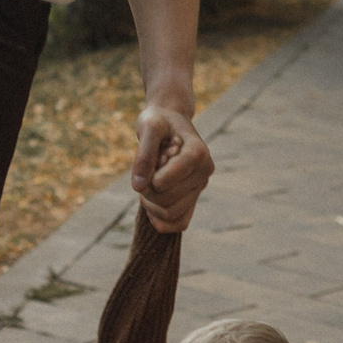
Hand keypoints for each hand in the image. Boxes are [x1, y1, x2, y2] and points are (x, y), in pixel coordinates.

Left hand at [131, 103, 211, 232]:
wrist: (170, 120)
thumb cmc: (159, 121)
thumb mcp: (148, 127)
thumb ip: (143, 154)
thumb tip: (137, 186)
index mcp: (198, 153)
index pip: (163, 182)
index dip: (147, 176)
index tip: (147, 159)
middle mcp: (204, 172)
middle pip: (166, 200)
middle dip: (146, 190)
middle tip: (144, 171)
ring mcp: (200, 186)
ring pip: (170, 213)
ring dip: (150, 203)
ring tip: (148, 181)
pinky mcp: (194, 196)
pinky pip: (180, 222)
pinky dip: (162, 220)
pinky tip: (151, 204)